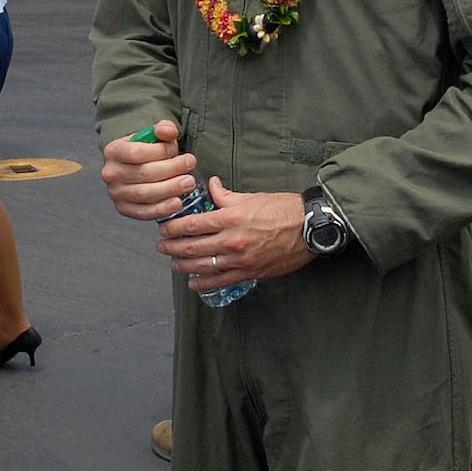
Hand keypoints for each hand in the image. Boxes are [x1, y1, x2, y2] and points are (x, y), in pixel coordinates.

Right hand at [99, 119, 196, 220]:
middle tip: (190, 164)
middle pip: (143, 173)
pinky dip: (162, 209)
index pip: (136, 152)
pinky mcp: (124, 209)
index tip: (176, 150)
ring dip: (170, 189)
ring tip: (189, 182)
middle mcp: (111, 173)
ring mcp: (116, 193)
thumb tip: (169, 132)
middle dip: (171, 169)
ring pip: (144, 194)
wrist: (134, 167)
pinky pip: (144, 212)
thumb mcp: (153, 135)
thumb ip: (163, 129)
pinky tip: (177, 202)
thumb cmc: (145, 151)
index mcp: (113, 151)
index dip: (160, 152)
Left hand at [157, 179, 312, 290]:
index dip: (173, 227)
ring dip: (184, 266)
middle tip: (161, 246)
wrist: (309, 228)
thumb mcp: (252, 196)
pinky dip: (205, 284)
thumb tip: (211, 186)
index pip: (193, 224)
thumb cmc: (283, 209)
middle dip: (172, 248)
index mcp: (231, 217)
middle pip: (192, 247)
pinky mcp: (250, 272)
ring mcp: (240, 259)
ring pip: (203, 266)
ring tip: (173, 263)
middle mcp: (232, 240)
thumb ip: (226, 195)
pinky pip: (222, 281)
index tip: (164, 228)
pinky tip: (193, 283)